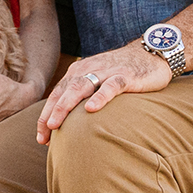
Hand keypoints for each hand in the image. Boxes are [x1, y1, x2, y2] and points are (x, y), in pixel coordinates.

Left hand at [35, 44, 171, 143]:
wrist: (151, 54)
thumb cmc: (122, 73)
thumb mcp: (97, 81)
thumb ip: (83, 96)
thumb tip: (68, 124)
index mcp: (78, 72)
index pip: (57, 95)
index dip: (46, 115)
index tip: (41, 138)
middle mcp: (88, 70)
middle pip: (64, 92)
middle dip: (51, 114)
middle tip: (44, 135)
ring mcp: (106, 72)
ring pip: (81, 87)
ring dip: (66, 106)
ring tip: (56, 124)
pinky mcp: (125, 75)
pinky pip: (111, 86)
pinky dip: (100, 97)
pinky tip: (91, 109)